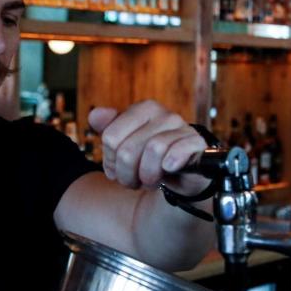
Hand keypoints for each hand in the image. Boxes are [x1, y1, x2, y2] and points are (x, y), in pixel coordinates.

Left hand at [89, 101, 208, 194]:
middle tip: (133, 181)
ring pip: (153, 150)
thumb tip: (95, 115)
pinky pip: (177, 152)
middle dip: (127, 174)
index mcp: (144, 109)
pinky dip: (169, 165)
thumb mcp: (125, 144)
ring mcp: (182, 128)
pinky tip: (168, 170)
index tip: (117, 168)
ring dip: (147, 177)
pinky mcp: (196, 144)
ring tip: (149, 181)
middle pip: (128, 150)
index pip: (110, 138)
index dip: (110, 161)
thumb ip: (108, 128)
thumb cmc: (150, 159)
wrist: (183, 176)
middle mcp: (164, 115)